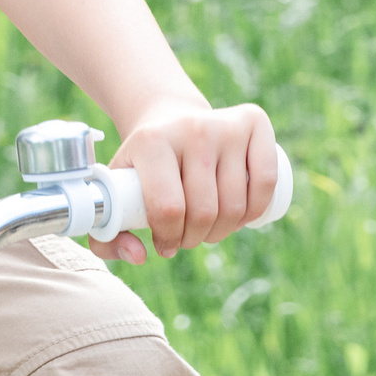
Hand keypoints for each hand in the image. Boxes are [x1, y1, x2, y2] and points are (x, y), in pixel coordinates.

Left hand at [93, 100, 280, 263]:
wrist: (168, 119)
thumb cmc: (143, 164)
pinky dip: (255, 211)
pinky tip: (240, 217)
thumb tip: (139, 255)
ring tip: (207, 228)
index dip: (169, 237)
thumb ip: (109, 231)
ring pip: (235, 204)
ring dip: (223, 231)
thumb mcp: (118, 187)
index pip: (167, 208)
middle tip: (187, 238)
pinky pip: (266, 182)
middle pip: (203, 210)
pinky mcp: (253, 122)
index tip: (164, 243)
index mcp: (150, 141)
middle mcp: (189, 128)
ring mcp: (224, 125)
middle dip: (195, 238)